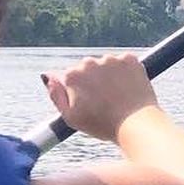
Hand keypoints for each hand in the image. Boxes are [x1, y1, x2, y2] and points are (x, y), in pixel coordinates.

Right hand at [42, 53, 159, 140]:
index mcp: (72, 75)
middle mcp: (89, 62)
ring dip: (110, 74)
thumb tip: (48, 76)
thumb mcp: (70, 117)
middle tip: (105, 101)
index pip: (71, 77)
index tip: (90, 103)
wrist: (135, 124)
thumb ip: (56, 95)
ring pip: (107, 64)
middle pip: (88, 68)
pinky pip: (125, 62)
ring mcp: (111, 60)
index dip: (79, 92)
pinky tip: (128, 88)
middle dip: (94, 80)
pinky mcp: (130, 60)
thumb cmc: (101, 125)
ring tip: (118, 96)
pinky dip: (126, 72)